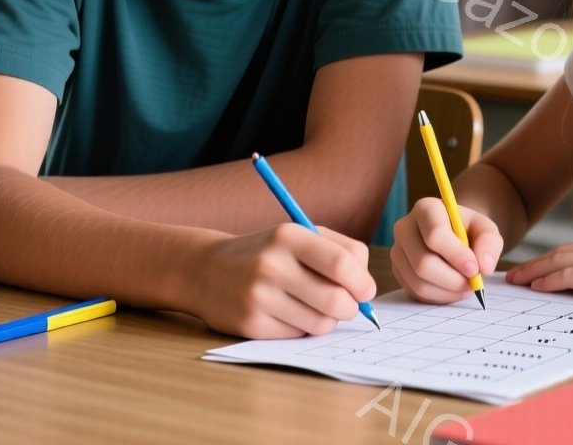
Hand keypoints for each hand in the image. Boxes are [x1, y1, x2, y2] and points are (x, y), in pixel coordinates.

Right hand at [188, 223, 376, 338]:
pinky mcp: (250, 324)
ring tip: (313, 307)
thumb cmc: (267, 253)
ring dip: (327, 320)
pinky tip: (287, 314)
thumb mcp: (298, 236)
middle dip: (351, 308)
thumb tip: (367, 289)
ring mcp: (258, 297)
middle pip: (336, 300)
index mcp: (288, 236)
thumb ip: (340, 252)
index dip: (363, 282)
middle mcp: (271, 265)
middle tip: (346, 305)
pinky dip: (302, 329)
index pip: (342, 263)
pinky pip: (297, 336)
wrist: (205, 270)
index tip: (365, 291)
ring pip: (320, 323)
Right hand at [390, 196, 503, 303]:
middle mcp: (404, 228)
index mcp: (426, 209)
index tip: (474, 269)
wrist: (454, 234)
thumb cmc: (469, 230)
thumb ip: (489, 242)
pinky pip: (414, 291)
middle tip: (473, 284)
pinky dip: (438, 297)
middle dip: (452, 280)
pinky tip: (452, 290)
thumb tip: (484, 267)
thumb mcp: (485, 229)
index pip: (435, 236)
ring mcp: (397, 250)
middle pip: (423, 263)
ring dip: (447, 291)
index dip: (456, 256)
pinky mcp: (397, 270)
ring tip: (465, 287)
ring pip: (418, 281)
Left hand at [506, 235, 572, 309]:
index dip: (556, 258)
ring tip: (517, 280)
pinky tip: (537, 287)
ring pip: (559, 261)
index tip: (540, 266)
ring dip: (535, 270)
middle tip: (517, 273)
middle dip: (537, 262)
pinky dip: (550, 280)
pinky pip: (569, 276)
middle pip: (562, 252)